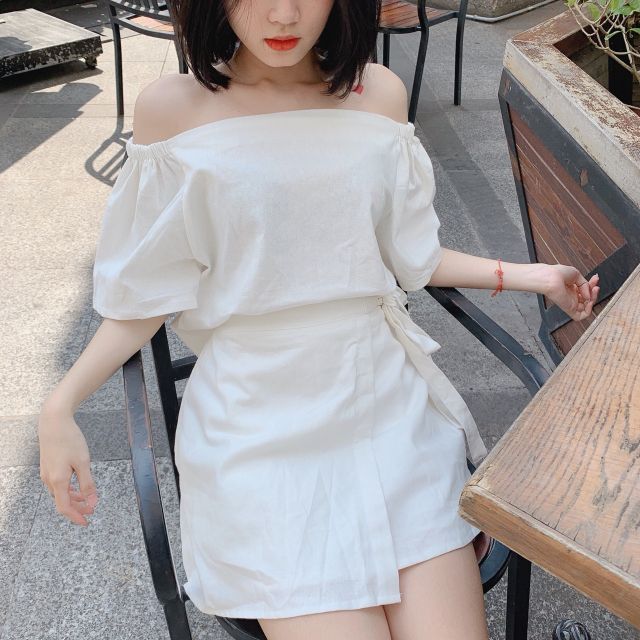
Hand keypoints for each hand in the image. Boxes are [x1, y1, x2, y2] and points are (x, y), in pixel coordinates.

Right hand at [38, 404, 98, 526]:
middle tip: (91, 511)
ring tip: (86, 500)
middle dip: (77, 508)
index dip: (76, 517)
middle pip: (62, 501)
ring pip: (60, 493)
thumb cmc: (69, 440)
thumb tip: (92, 502)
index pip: (65, 507)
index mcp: (58, 481)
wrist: (53, 422)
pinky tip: (77, 485)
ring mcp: (46, 473)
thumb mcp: (83, 462)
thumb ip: (88, 484)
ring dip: (73, 498)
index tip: (86, 522)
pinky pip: (57, 484)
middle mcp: (48, 479)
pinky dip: (68, 489)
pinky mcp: (48, 466)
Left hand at [542, 264, 599, 321]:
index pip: (584, 289)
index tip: (595, 278)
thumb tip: (589, 295)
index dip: (591, 285)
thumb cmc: (558, 274)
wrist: (551, 278)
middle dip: (593, 291)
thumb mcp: (576, 274)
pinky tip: (589, 301)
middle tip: (595, 285)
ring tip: (594, 290)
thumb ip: (585, 285)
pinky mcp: (568, 309)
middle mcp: (570, 295)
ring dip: (593, 299)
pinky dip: (588, 310)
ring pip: (586, 307)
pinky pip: (580, 316)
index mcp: (569, 287)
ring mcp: (569, 303)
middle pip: (586, 298)